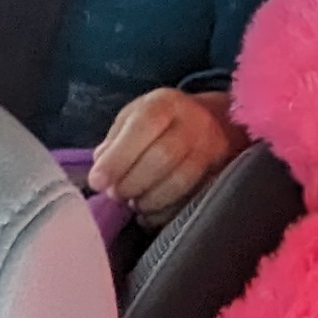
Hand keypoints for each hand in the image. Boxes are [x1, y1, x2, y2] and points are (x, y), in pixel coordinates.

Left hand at [86, 88, 246, 221]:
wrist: (212, 124)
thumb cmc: (160, 125)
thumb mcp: (133, 119)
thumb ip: (113, 142)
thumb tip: (101, 172)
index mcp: (166, 104)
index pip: (144, 125)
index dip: (118, 157)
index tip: (97, 182)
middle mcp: (195, 122)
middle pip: (163, 156)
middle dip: (131, 182)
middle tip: (116, 194)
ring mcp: (213, 149)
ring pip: (180, 182)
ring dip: (148, 200)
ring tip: (134, 201)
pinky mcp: (220, 175)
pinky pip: (191, 200)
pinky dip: (164, 212)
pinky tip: (151, 211)